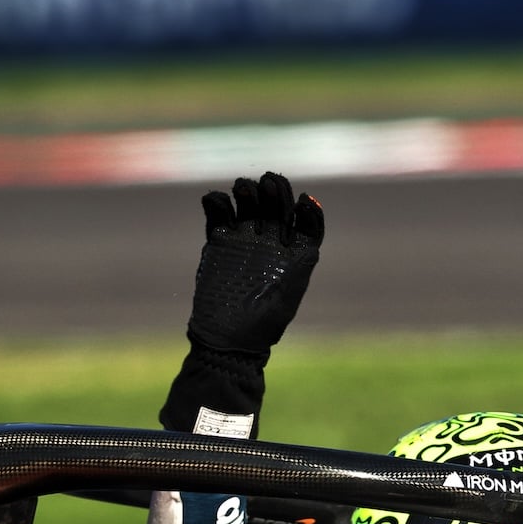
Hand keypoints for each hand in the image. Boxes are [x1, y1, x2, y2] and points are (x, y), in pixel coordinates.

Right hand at [187, 172, 323, 357]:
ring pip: (248, 204)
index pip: (305, 220)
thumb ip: (300, 257)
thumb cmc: (263, 323)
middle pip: (275, 205)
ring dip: (247, 191)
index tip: (302, 202)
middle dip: (273, 191)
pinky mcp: (218, 242)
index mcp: (294, 252)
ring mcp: (243, 240)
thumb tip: (305, 215)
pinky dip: (217, 202)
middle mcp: (270, 241)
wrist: (227, 340)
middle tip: (268, 183)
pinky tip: (216, 200)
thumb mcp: (289, 292)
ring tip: (243, 189)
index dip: (306, 208)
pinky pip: (218, 214)